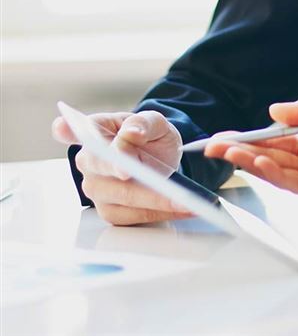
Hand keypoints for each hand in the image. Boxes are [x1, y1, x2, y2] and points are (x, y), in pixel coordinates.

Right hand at [51, 110, 191, 225]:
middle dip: (131, 175)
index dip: (71, 130)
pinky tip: (181, 208)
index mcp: (95, 130)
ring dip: (156, 200)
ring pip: (123, 196)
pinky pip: (133, 216)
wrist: (158, 156)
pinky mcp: (110, 211)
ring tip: (185, 200)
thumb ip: (143, 124)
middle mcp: (88, 161)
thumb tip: (131, 133)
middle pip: (105, 168)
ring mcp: (96, 188)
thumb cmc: (150, 136)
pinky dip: (159, 212)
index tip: (71, 130)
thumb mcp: (154, 122)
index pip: (80, 129)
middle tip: (155, 179)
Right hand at [204, 99, 297, 203]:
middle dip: (240, 153)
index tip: (222, 135)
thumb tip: (273, 110)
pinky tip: (263, 166)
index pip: (273, 140)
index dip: (247, 138)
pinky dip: (279, 177)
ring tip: (231, 155)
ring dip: (254, 164)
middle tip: (213, 147)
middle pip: (269, 157)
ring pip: (279, 173)